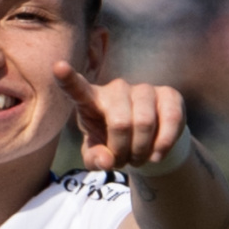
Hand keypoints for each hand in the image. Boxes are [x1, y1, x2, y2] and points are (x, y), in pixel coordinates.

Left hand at [53, 61, 185, 170]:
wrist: (147, 143)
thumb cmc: (112, 145)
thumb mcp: (97, 156)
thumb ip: (94, 159)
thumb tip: (107, 160)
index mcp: (90, 101)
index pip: (76, 89)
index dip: (67, 79)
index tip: (58, 67)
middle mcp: (115, 89)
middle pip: (119, 122)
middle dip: (122, 151)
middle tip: (122, 161)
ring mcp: (143, 89)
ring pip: (144, 123)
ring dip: (141, 151)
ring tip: (137, 158)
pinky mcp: (168, 94)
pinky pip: (170, 120)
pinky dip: (163, 145)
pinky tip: (156, 154)